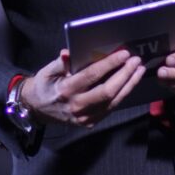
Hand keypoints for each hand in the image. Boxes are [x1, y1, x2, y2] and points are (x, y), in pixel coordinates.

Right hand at [20, 48, 145, 127]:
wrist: (36, 110)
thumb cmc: (43, 86)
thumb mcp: (47, 71)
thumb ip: (60, 63)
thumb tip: (69, 52)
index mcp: (66, 90)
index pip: (92, 75)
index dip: (109, 64)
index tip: (124, 53)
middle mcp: (77, 106)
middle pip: (108, 91)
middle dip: (125, 75)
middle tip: (136, 61)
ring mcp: (85, 117)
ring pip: (113, 102)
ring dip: (129, 85)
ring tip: (139, 70)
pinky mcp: (90, 123)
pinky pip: (110, 108)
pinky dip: (122, 95)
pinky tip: (130, 83)